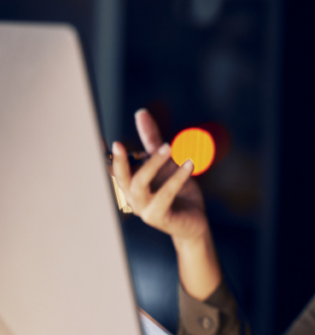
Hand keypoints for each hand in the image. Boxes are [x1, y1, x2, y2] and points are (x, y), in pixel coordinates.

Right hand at [111, 109, 208, 242]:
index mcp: (131, 183)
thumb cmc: (178, 192)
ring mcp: (144, 209)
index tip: (100, 139)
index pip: (113, 169)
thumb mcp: (167, 162)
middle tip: (120, 144)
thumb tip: (140, 113)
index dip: (103, 155)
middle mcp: (132, 197)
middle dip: (119, 161)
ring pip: (139, 185)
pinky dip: (176, 178)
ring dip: (152, 164)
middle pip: (121, 177)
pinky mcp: (159, 217)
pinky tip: (188, 164)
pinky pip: (164, 195)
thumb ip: (152, 140)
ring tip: (167, 147)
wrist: (195, 222)